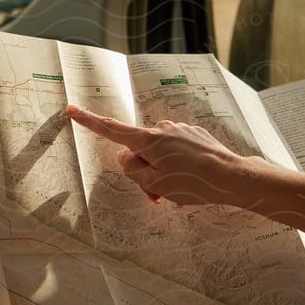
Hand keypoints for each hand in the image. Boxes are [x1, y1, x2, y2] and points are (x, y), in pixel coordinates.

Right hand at [66, 105, 258, 205]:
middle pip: (138, 149)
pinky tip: (190, 179)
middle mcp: (161, 129)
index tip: (71, 110)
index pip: (111, 129)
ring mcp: (179, 130)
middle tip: (157, 195)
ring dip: (160, 170)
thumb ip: (132, 168)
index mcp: (148, 140)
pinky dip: (176, 165)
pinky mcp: (194, 134)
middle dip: (142, 170)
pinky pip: (175, 149)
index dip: (89, 122)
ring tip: (176, 192)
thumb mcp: (154, 182)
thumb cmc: (192, 183)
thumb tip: (125, 155)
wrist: (232, 177)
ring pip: (158, 152)